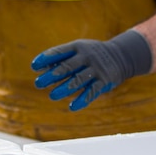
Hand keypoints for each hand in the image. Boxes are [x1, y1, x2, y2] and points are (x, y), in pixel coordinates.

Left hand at [31, 30, 152, 110]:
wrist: (122, 56)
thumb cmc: (89, 55)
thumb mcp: (77, 50)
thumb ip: (60, 58)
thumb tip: (38, 69)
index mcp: (78, 47)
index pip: (60, 52)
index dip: (46, 59)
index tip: (34, 66)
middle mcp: (87, 57)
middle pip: (68, 67)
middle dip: (52, 75)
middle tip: (38, 84)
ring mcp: (97, 69)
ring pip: (79, 80)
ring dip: (65, 89)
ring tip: (52, 96)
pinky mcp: (105, 81)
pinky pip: (93, 91)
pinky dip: (83, 100)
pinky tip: (72, 107)